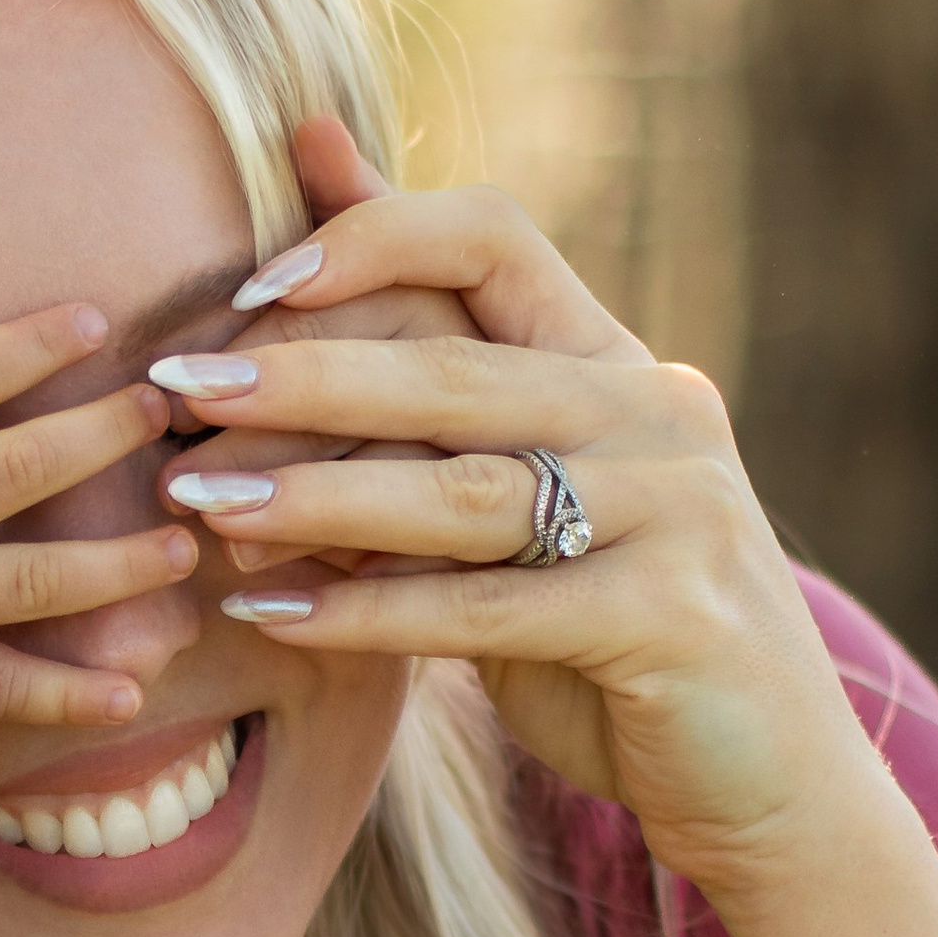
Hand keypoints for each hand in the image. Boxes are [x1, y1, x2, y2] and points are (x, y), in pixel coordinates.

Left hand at [143, 150, 874, 908]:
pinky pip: (489, 609)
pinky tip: (269, 613)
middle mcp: (654, 408)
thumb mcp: (509, 483)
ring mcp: (678, 509)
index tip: (253, 286)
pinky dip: (368, 614)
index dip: (370, 240)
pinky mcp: (670, 617)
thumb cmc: (604, 619)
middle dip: (299, 375)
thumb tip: (313, 162)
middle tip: (175, 393)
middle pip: (453, 367)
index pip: (489, 237)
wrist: (762, 774)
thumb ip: (419, 359)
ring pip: (464, 488)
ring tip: (195, 500)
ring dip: (313, 493)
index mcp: (612, 357)